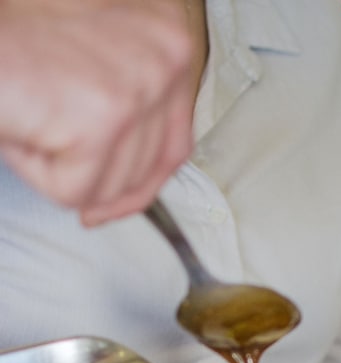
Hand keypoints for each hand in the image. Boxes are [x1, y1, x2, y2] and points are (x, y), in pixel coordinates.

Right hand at [0, 0, 194, 224]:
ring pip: (112, 187)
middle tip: (52, 142)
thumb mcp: (102, 73)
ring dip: (62, 170)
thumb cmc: (21, 49)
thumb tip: (146, 186)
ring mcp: (137, 88)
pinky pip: (78, 191)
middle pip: (146, 172)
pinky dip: (40, 174)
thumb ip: (141, 119)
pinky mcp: (101, 121)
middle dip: (96, 177)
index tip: (113, 202)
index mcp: (172, 39)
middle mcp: (167, 57)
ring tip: (36, 118)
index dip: (143, 184)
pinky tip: (25, 129)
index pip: (177, 143)